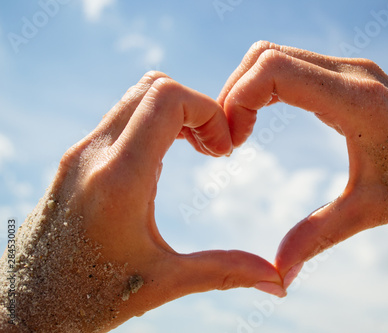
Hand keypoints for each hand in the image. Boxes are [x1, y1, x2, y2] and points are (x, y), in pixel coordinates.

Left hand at [3, 72, 283, 331]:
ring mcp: (79, 153)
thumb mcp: (164, 283)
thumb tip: (276, 283)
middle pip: (154, 86)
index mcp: (120, 179)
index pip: (167, 98)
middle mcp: (94, 155)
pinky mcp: (74, 159)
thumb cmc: (91, 298)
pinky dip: (151, 123)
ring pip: (134, 97)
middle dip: (195, 108)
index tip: (223, 150)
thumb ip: (225, 272)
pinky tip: (164, 160)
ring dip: (172, 112)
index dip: (208, 111)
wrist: (29, 307)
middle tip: (212, 148)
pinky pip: (119, 117)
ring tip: (194, 150)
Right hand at [218, 41, 387, 288]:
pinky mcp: (345, 74)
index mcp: (356, 101)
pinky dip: (264, 87)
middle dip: (235, 93)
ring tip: (241, 130)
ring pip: (274, 56)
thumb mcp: (370, 212)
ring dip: (247, 88)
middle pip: (266, 56)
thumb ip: (318, 237)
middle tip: (231, 139)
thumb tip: (279, 274)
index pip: (276, 70)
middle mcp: (350, 73)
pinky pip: (290, 64)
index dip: (239, 98)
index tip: (234, 142)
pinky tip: (261, 118)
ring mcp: (348, 69)